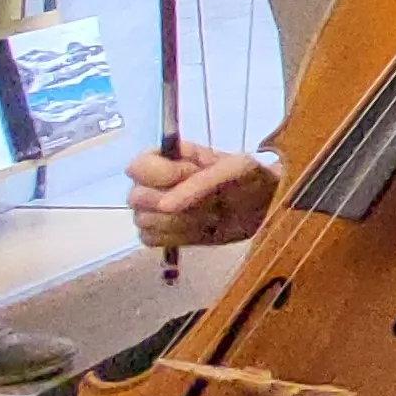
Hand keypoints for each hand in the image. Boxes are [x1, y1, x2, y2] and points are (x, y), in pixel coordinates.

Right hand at [126, 143, 277, 250]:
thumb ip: (200, 183)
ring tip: (209, 212)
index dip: (161, 175)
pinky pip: (150, 239)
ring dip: (180, 220)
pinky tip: (200, 228)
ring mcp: (152, 209)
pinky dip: (176, 236)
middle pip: (135, 198)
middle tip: (208, 199)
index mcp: (165, 156)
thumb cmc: (247, 177)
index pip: (137, 167)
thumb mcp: (235, 169)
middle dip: (173, 203)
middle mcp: (150, 182)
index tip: (192, 176)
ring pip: (144, 221)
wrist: (260, 205)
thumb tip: (165, 205)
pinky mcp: (159, 233)